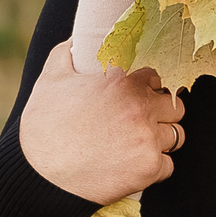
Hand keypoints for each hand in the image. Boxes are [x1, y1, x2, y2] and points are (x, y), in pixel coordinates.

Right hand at [19, 40, 187, 204]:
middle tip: (143, 122)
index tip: (143, 95)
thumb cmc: (44, 126)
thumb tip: (77, 41)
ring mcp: (148, 139)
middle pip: (176, 106)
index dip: (151, 86)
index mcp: (122, 80)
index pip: (158, 76)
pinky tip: (133, 165)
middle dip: (162, 113)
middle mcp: (140, 107)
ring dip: (161, 140)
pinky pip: (168, 165)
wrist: (39, 175)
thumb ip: (67, 52)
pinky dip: (154, 167)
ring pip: (176, 136)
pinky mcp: (149, 168)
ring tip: (138, 144)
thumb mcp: (51, 79)